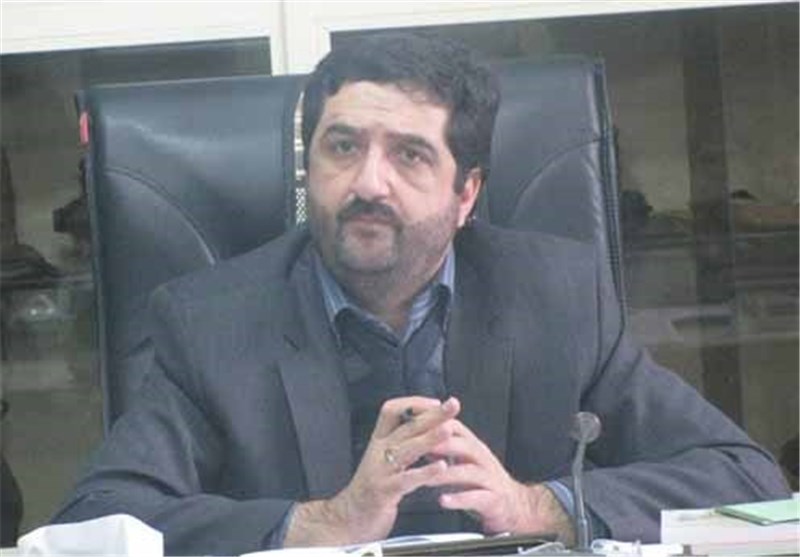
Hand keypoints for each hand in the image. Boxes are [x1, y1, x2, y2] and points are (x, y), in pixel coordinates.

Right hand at [283, 396, 460, 546]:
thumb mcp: (383, 460)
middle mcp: (378, 451)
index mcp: (379, 442)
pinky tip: (440, 467)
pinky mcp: (384, 491)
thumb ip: (400, 444)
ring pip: (407, 448)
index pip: (391, 410)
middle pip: (406, 426)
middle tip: (453, 405)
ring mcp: (380, 471)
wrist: (347, 519)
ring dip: (430, 438)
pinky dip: (425, 472)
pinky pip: (407, 479)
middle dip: (432, 414)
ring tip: (448, 430)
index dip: (413, 403)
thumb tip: (425, 427)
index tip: (435, 402)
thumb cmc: (371, 490)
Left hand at [427, 420, 574, 543]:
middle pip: (461, 444)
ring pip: (466, 472)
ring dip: (445, 474)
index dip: (435, 423)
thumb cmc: (483, 479)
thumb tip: (419, 433)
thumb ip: (444, 445)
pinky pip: (475, 498)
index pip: (453, 425)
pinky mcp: (492, 499)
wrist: (515, 504)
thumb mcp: (465, 457)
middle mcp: (481, 457)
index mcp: (472, 445)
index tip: (412, 421)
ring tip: (426, 478)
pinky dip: (459, 500)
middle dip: (439, 443)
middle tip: (417, 446)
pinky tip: (443, 500)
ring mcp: (488, 477)